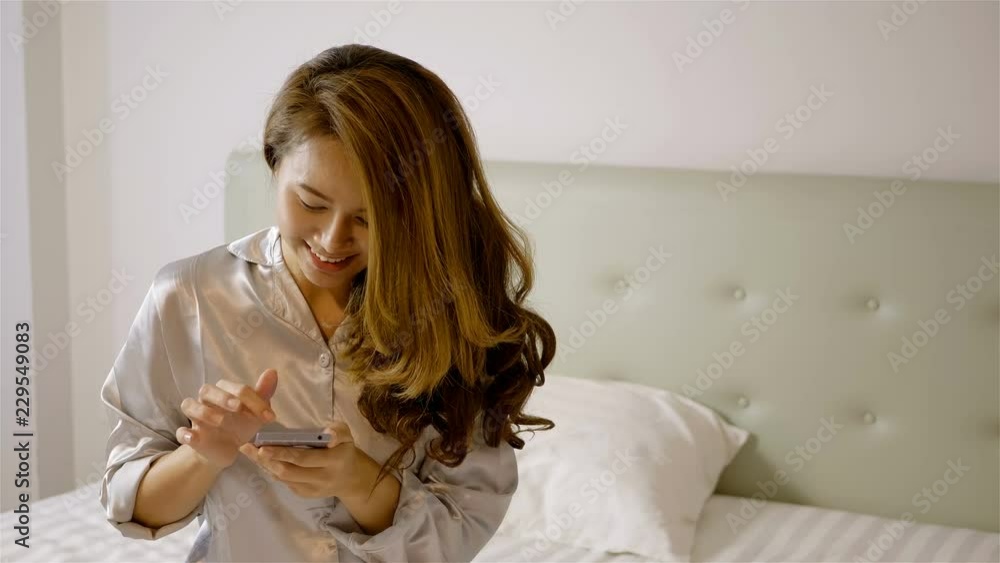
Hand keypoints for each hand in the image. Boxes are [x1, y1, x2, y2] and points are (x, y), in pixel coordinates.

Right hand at [177, 368, 278, 468]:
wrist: (227, 451)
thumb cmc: (240, 425)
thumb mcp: (255, 413)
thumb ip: (262, 393)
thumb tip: (272, 372)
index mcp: (225, 392)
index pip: (237, 389)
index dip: (254, 400)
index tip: (270, 417)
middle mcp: (208, 401)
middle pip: (207, 390)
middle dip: (222, 397)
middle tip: (238, 407)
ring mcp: (196, 418)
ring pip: (189, 404)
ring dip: (204, 411)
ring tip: (220, 421)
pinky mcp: (190, 436)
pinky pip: (180, 431)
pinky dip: (184, 433)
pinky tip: (193, 438)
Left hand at [238, 420, 366, 498]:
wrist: (349, 478)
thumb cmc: (344, 450)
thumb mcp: (347, 435)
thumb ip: (338, 431)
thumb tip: (328, 435)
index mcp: (334, 461)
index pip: (304, 458)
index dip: (282, 453)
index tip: (263, 447)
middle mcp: (323, 478)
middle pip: (289, 471)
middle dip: (267, 460)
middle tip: (249, 448)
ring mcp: (312, 489)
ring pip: (284, 478)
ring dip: (265, 465)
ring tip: (249, 451)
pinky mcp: (304, 494)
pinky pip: (284, 482)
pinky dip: (271, 470)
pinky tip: (262, 460)